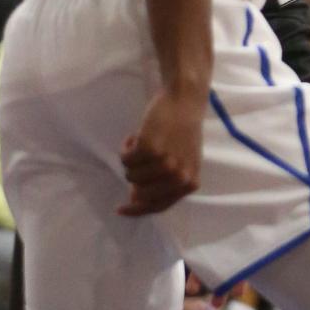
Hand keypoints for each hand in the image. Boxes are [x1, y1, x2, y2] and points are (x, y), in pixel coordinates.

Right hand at [118, 88, 203, 215]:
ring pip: (130, 176)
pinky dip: (126, 148)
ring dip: (131, 161)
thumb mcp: (182, 161)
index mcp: (189, 182)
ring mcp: (163, 163)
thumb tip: (135, 200)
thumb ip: (164, 183)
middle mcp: (178, 177)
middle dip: (135, 179)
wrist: (185, 99)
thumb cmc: (183, 130)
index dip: (137, 210)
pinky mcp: (148, 149)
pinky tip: (134, 135)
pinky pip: (125, 159)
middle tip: (137, 161)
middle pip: (141, 193)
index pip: (158, 206)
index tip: (121, 209)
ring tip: (142, 142)